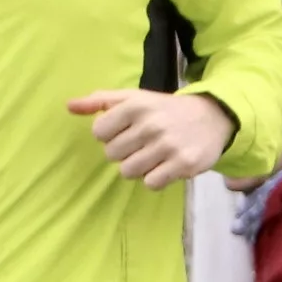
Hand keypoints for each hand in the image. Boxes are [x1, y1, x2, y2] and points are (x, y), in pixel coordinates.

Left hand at [71, 87, 239, 188]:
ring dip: (138, 167)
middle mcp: (150, 125)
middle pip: (112, 154)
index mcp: (135, 106)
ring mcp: (168, 146)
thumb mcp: (134, 98)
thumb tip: (69, 106)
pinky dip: (155, 178)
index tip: (126, 130)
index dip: (110, 135)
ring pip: (128, 172)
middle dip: (124, 152)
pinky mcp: (183, 164)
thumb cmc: (164, 109)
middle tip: (142, 144)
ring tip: (152, 156)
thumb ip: (100, 101)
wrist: (212, 118)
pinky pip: (151, 183)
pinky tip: (165, 166)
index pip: (99, 133)